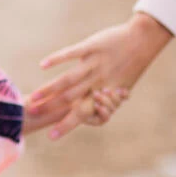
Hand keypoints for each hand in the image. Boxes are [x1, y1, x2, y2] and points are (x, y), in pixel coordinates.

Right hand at [27, 12, 172, 139]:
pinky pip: (72, 53)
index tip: (51, 137)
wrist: (143, 40)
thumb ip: (107, 98)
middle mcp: (97, 80)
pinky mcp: (91, 46)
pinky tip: (42, 65)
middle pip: (69, 98)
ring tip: (34, 97)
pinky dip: (56, 59)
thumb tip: (97, 110)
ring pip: (68, 79)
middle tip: (32, 115)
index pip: (81, 113)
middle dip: (50, 107)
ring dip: (49, 88)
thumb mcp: (121, 84)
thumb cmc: (131, 64)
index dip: (66, 125)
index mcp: (103, 91)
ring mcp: (93, 63)